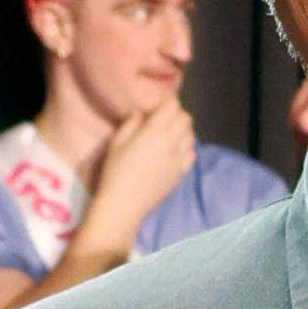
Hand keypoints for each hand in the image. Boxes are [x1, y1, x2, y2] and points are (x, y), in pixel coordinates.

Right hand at [83, 100, 197, 240]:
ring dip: (182, 131)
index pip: (172, 106)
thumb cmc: (115, 172)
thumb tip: (141, 114)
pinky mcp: (182, 172)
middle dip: (176, 115)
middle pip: (185, 118)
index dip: (166, 103)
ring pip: (191, 134)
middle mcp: (171, 141)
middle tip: (163, 122)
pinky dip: (186, 148)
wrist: (124, 204)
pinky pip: (192, 152)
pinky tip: (173, 152)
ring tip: (169, 136)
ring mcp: (179, 158)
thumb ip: (131, 123)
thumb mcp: (116, 143)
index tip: (156, 109)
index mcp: (154, 131)